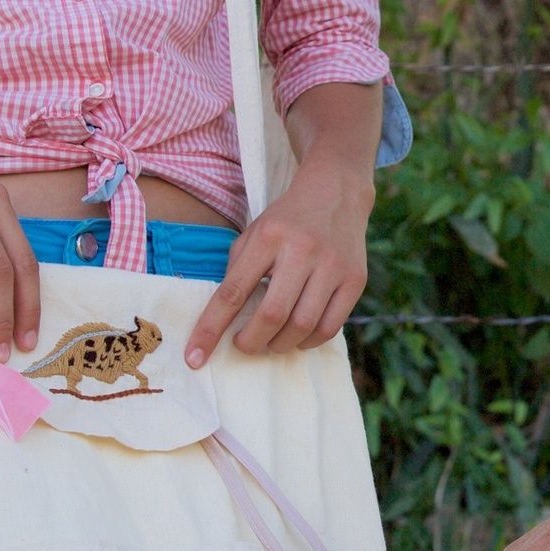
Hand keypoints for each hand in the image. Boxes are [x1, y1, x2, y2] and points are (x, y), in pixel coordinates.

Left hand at [186, 158, 371, 361]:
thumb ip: (237, 272)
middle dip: (250, 342)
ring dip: (279, 344)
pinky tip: (298, 336)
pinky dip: (308, 341)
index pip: (233, 292)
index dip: (210, 329)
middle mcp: (302, 250)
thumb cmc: (286, 220)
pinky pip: (330, 327)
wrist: (336, 192)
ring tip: (270, 341)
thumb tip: (223, 321)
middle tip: (243, 345)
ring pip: (303, 326)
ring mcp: (333, 265)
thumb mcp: (253, 234)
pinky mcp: (355, 279)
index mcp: (268, 237)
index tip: (194, 358)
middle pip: (272, 315)